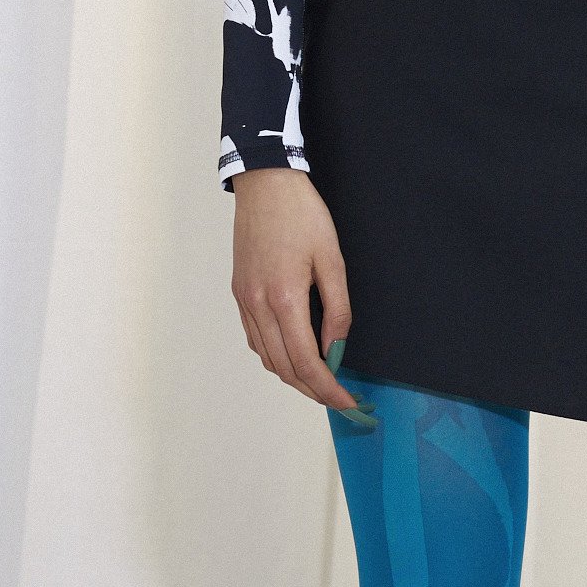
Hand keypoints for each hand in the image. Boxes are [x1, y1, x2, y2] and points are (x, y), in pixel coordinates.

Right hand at [230, 168, 369, 415]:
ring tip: (318, 379)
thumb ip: (337, 310)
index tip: (346, 402)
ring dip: (292, 375)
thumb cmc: (302, 215)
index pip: (307, 362)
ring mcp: (245, 300)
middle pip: (284, 367)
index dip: (327, 389)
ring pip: (266, 357)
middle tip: (337, 398)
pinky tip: (293, 353)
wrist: (266, 184)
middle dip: (311, 389)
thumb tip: (336, 348)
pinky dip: (274, 355)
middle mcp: (258, 305)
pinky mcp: (239, 292)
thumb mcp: (332, 260)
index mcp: (284, 298)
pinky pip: (254, 338)